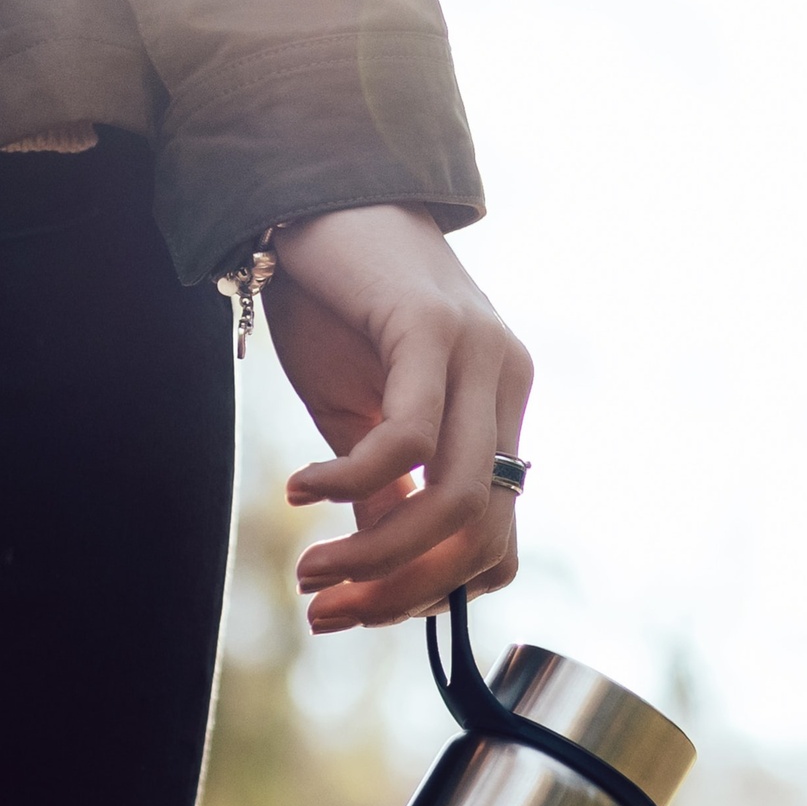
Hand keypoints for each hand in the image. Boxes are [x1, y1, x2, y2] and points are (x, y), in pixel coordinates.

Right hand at [264, 204, 531, 633]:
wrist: (312, 195)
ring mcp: (478, 352)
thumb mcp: (358, 414)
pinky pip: (407, 437)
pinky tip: (300, 491)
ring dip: (375, 553)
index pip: (496, 539)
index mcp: (499, 408)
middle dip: (400, 592)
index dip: (430, 592)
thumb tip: (382, 567)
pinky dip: (350, 483)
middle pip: (482, 533)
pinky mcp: (432, 327)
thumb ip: (383, 488)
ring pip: (456, 499)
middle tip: (324, 611)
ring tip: (309, 571)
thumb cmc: (333, 303)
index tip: (356, 608)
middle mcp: (506, 381)